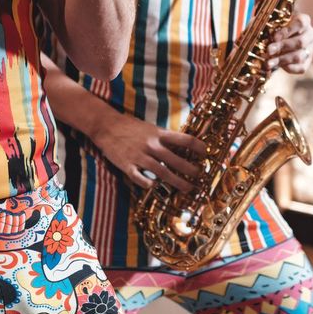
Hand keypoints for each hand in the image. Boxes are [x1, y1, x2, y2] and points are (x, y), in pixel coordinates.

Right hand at [90, 111, 206, 191]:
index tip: (206, 153)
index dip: (198, 146)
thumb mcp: (149, 127)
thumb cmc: (129, 126)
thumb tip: (182, 145)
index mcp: (158, 134)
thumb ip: (163, 137)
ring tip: (187, 188)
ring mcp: (139, 156)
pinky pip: (139, 178)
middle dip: (190, 170)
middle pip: (176, 160)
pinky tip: (154, 187)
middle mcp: (151, 145)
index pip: (184, 139)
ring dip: (177, 181)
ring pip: (162, 172)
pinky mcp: (127, 165)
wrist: (105, 125)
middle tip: (199, 176)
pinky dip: (147, 183)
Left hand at [265, 13, 312, 74]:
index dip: (287, 31)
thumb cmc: (273, 27)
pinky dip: (288, 68)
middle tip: (269, 50)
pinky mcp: (308, 61)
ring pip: (300, 56)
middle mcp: (311, 34)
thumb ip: (265, 24)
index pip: (301, 23)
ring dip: (282, 60)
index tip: (274, 37)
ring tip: (268, 63)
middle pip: (301, 42)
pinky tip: (277, 66)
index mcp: (304, 20)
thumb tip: (255, 28)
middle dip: (283, 47)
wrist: (279, 40)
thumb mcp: (269, 22)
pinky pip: (301, 68)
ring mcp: (311, 49)